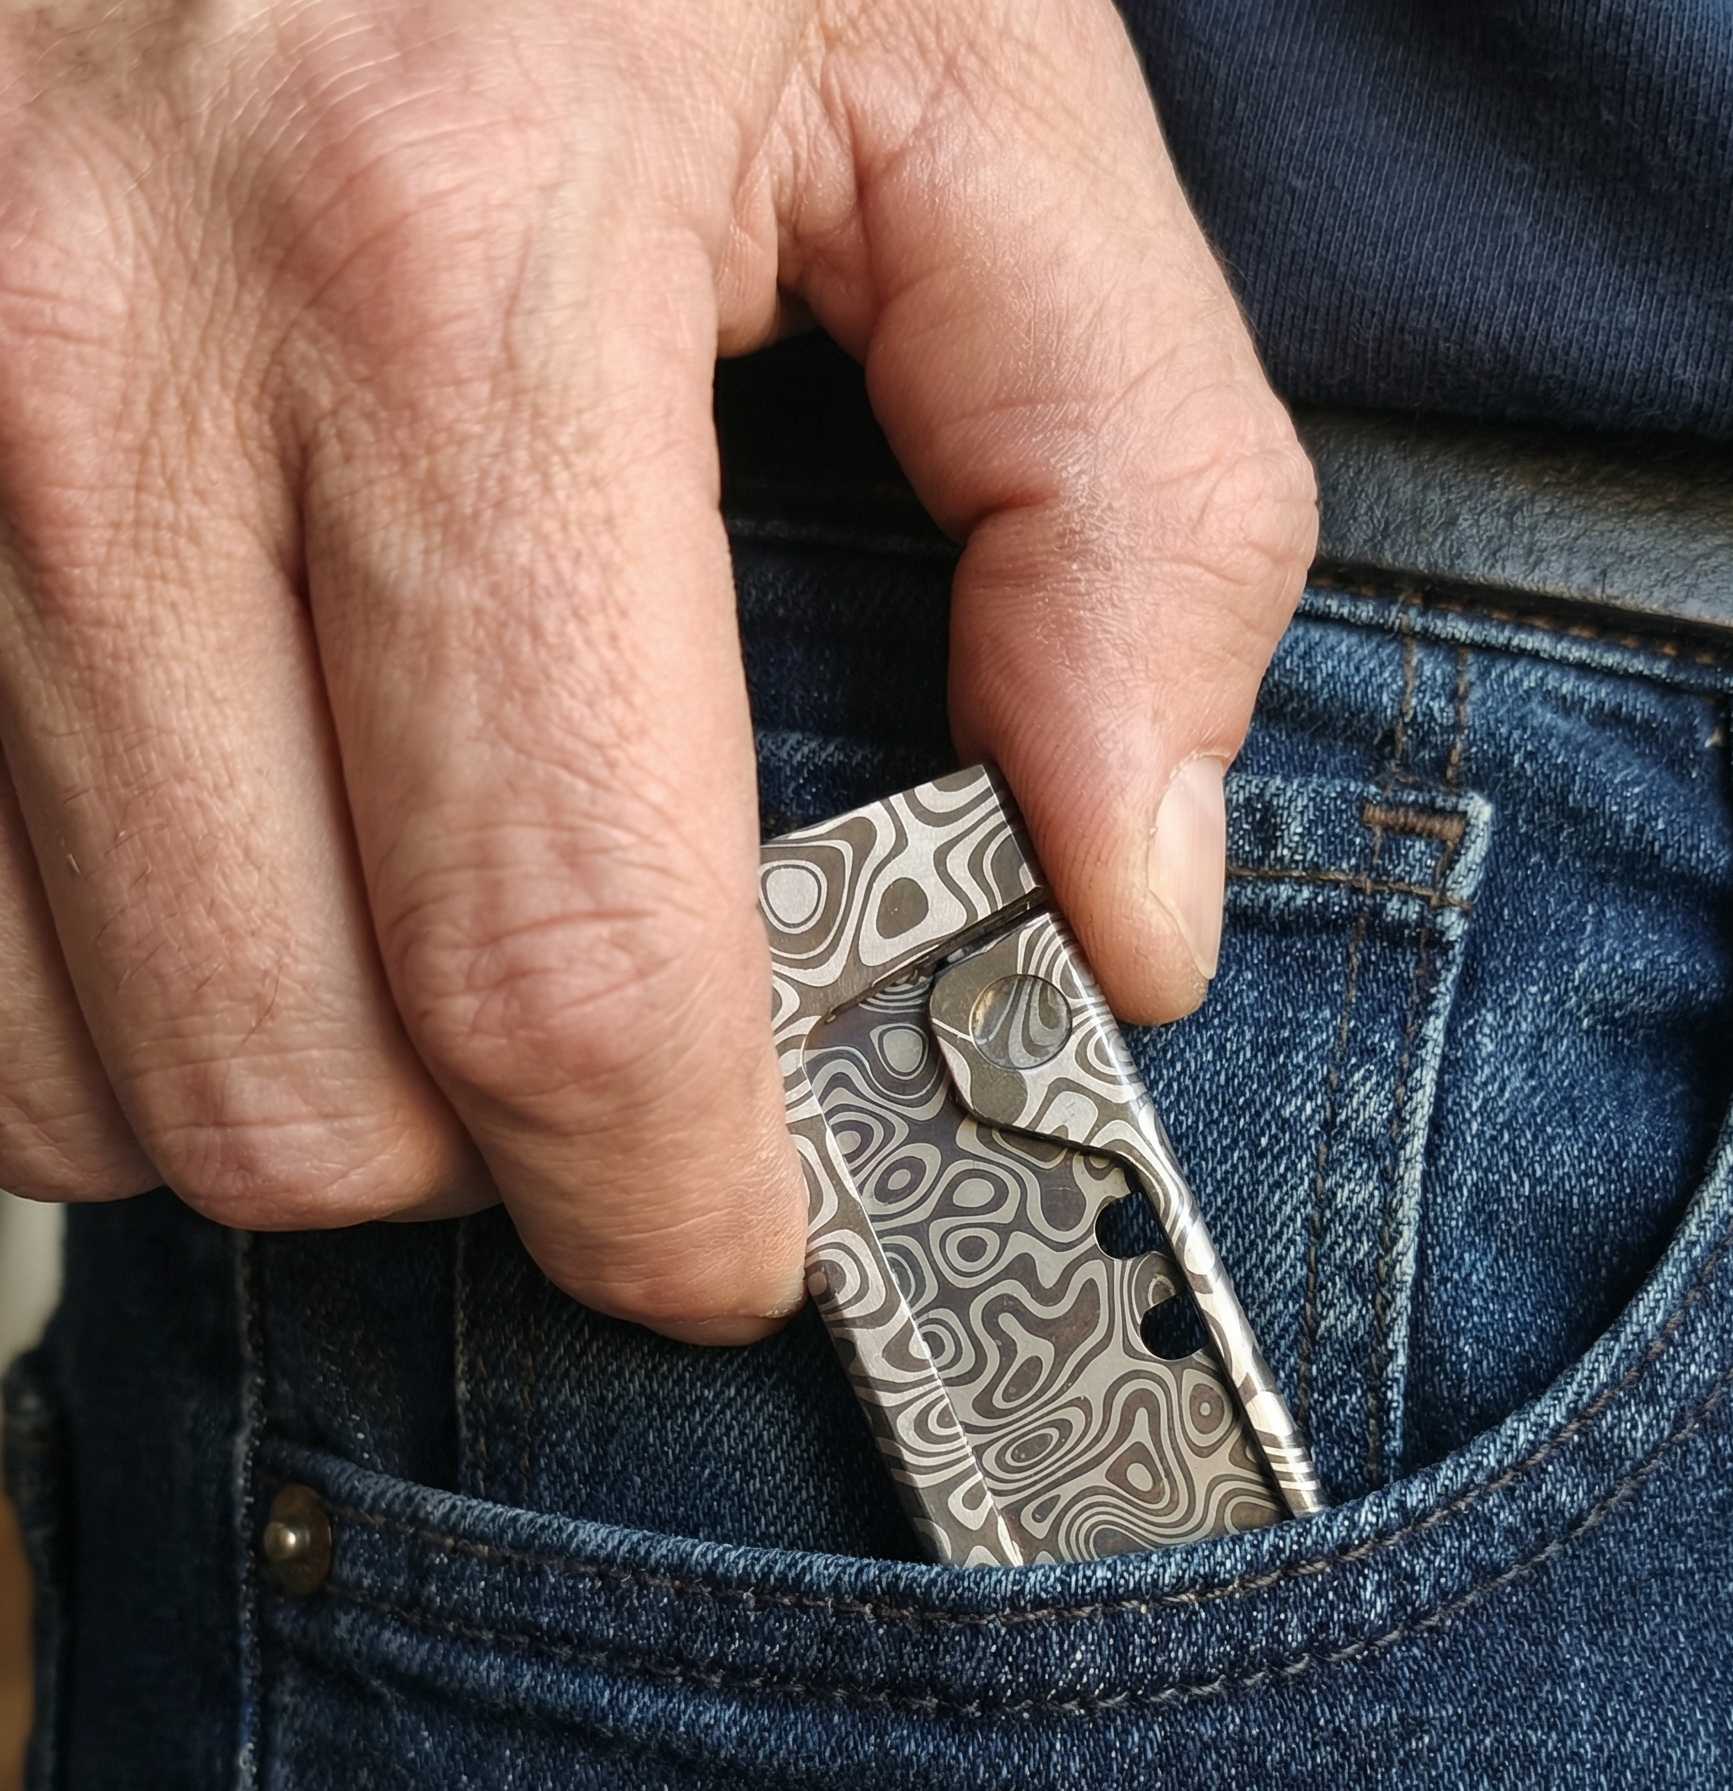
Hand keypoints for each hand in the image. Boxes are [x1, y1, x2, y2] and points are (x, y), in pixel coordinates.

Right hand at [0, 0, 1314, 1338]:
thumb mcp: (967, 78)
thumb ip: (1124, 499)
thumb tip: (1131, 908)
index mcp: (436, 267)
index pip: (556, 965)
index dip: (667, 1199)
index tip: (737, 1238)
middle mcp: (98, 371)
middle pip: (290, 1080)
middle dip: (491, 1170)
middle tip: (603, 1074)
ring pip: (70, 1067)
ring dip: (285, 1087)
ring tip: (415, 940)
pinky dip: (103, 996)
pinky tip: (235, 872)